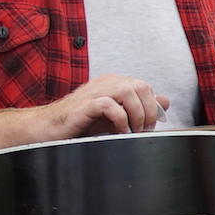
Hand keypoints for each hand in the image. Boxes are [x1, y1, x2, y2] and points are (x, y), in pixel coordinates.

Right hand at [37, 74, 170, 138]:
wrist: (48, 129)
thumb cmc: (82, 124)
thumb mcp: (117, 116)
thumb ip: (140, 107)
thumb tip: (165, 100)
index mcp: (114, 83)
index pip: (145, 87)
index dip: (152, 108)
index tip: (148, 127)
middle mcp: (106, 83)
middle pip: (141, 87)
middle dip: (148, 111)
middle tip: (142, 130)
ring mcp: (94, 92)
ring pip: (128, 91)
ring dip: (136, 114)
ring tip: (132, 131)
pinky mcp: (84, 105)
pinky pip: (109, 104)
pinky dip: (120, 119)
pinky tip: (118, 131)